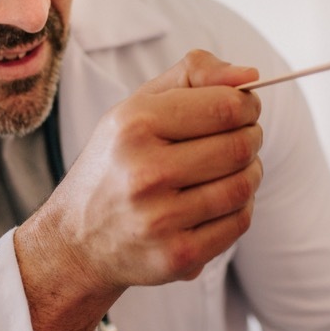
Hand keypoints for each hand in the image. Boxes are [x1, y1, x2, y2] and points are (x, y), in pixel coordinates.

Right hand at [52, 49, 263, 288]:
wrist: (78, 238)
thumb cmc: (118, 160)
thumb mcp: (140, 104)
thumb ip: (194, 74)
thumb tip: (250, 76)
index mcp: (135, 125)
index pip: (225, 107)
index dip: (247, 105)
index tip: (243, 109)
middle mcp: (144, 173)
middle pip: (239, 146)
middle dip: (251, 138)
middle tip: (240, 138)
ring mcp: (160, 219)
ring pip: (244, 186)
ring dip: (250, 173)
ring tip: (231, 169)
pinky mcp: (176, 256)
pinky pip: (239, 223)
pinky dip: (241, 208)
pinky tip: (219, 201)